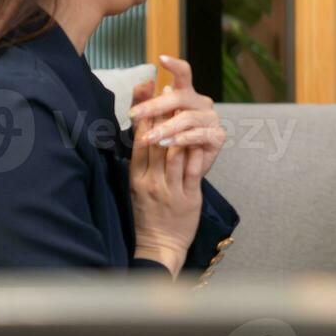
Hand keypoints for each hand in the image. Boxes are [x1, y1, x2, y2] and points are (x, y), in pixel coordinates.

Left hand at [128, 55, 225, 180]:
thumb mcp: (149, 124)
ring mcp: (212, 119)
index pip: (184, 74)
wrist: (179, 175)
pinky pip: (199, 134)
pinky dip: (181, 139)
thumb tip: (144, 83)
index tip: (161, 59)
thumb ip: (144, 103)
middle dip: (155, 105)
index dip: (175, 65)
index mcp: (187, 96)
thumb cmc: (165, 145)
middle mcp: (201, 104)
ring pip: (187, 117)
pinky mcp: (218, 136)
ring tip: (149, 138)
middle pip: (180, 96)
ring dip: (165, 127)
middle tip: (134, 115)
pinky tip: (167, 143)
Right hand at [129, 100, 201, 274]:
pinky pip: (190, 173)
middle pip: (154, 142)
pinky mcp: (187, 199)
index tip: (144, 89)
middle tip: (166, 88)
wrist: (159, 246)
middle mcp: (149, 182)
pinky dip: (194, 154)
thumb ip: (144, 161)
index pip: (138, 140)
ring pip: (172, 154)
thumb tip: (146, 132)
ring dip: (179, 128)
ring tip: (185, 105)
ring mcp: (168, 190)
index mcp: (136, 177)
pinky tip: (199, 137)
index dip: (142, 114)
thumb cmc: (150, 214)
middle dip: (160, 112)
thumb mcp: (140, 185)